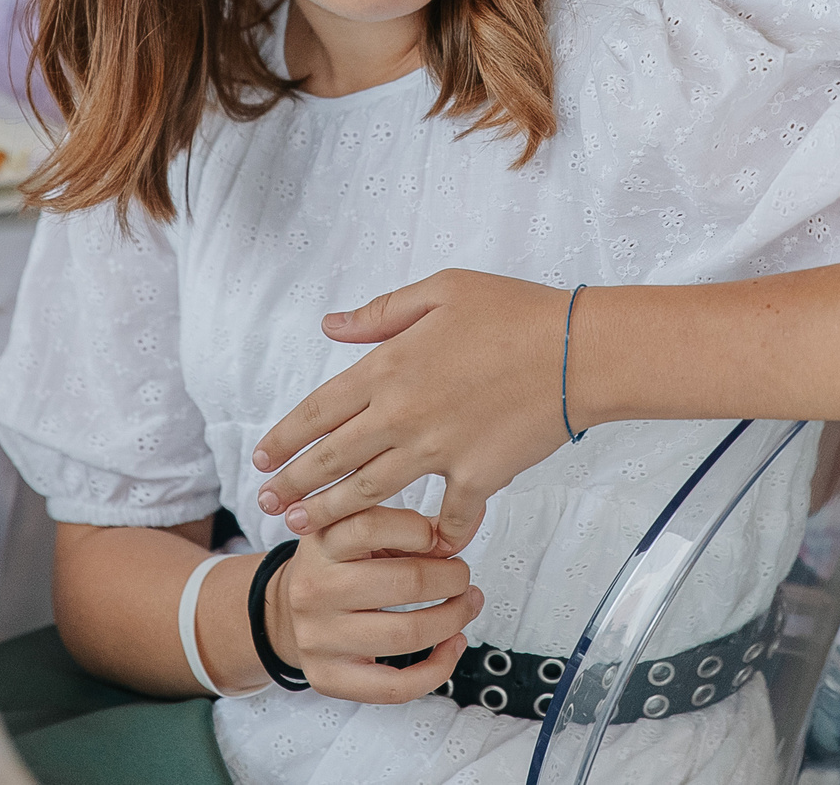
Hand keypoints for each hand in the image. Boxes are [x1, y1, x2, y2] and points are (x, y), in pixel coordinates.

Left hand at [255, 269, 572, 549]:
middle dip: (294, 485)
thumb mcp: (440, 291)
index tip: (261, 459)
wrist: (578, 351)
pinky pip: (449, 517)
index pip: (318, 411)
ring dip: (333, 514)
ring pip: (371, 494)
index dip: (284, 439)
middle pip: (332, 460)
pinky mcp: (477, 476)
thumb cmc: (513, 312)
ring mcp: (438, 451)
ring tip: (305, 528)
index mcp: (388, 369)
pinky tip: (421, 549)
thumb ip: (380, 314)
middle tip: (266, 504)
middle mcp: (403, 417)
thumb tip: (331, 326)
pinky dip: (436, 536)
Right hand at [266, 506, 481, 702]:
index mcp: (322, 542)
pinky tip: (450, 645)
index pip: (372, 526)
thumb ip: (414, 526)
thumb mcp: (357, 531)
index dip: (422, 531)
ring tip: (464, 606)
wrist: (284, 613)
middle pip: (405, 582)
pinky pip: (395, 686)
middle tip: (462, 577)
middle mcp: (316, 588)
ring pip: (406, 635)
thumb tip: (470, 519)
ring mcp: (320, 637)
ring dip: (452, 620)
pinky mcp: (330, 677)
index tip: (441, 539)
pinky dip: (437, 669)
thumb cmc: (334, 568)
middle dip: (453, 579)